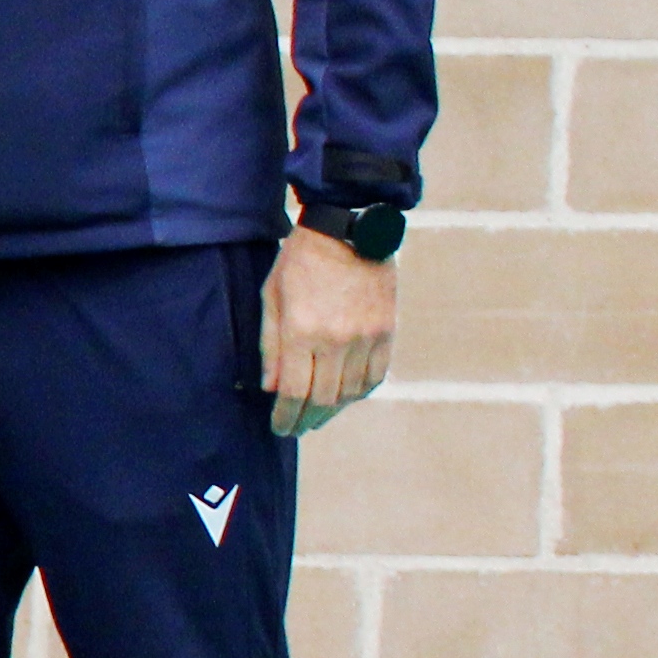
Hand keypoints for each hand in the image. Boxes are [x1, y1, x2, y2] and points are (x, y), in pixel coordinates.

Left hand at [262, 225, 397, 435]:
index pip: (295, 391)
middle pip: (324, 398)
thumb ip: (270, 346)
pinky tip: (346, 397)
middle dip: (307, 419)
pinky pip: (376, 375)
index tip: (279, 427)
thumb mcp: (272, 298)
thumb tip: (271, 388)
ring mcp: (367, 337)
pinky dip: (360, 392)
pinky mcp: (387, 330)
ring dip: (333, 410)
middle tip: (296, 427)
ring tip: (318, 416)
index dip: (285, 416)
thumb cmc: (300, 262)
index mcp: (303, 331)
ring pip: (352, 392)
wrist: (348, 229)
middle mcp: (337, 339)